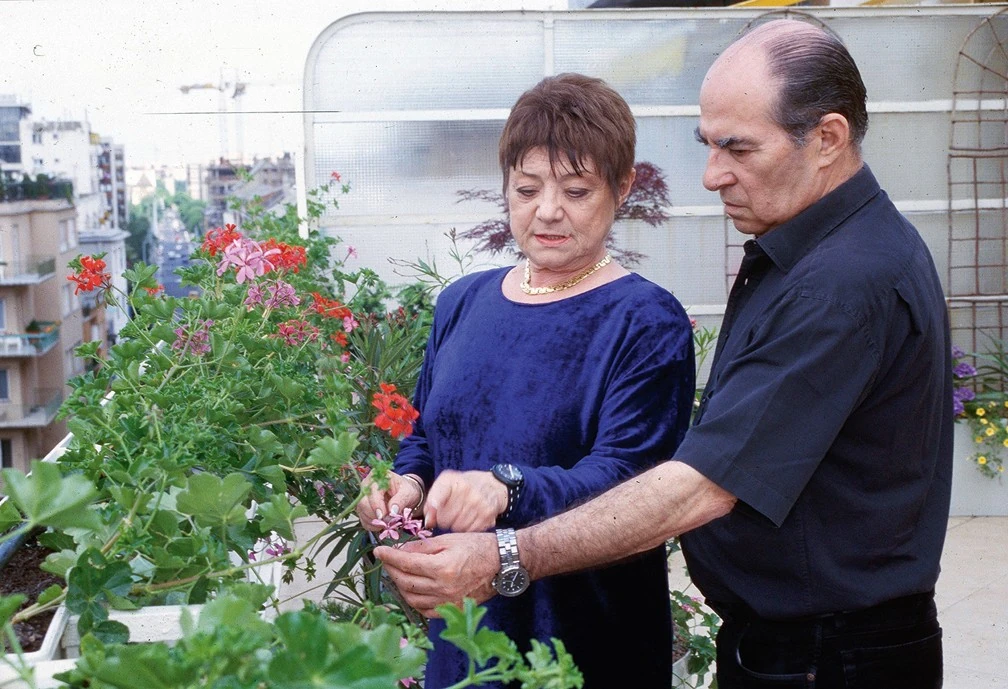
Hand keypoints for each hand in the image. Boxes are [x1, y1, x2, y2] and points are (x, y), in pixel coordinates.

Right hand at [356, 471, 422, 530]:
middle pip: (363, 503)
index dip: (376, 506)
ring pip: (362, 513)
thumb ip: (400, 500)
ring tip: (388, 523)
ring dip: (374, 522)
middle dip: (375, 516)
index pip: (372, 492)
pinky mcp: (363, 509)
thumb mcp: (408, 492)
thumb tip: (392, 512)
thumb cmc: (406, 490)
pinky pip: (363, 520)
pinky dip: (373, 526)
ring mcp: (363, 497)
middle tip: (388, 523)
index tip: (383, 517)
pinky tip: (383, 525)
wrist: (405, 494)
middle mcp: (366, 486)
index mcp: (377, 477)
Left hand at [374, 532, 497, 616]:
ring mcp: (447, 602)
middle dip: (392, 569)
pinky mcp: (453, 610)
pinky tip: (412, 589)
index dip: (389, 556)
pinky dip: (414, 600)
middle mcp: (442, 588)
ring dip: (400, 586)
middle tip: (387, 560)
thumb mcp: (449, 539)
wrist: (502, 564)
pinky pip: (425, 610)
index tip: (379, 551)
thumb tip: (400, 550)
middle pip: (406, 581)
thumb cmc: (478, 546)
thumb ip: (422, 547)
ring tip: (398, 574)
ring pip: (412, 598)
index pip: (406, 563)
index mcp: (441, 567)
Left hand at [424, 470, 507, 531]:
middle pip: (444, 520)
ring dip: (456, 524)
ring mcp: (479, 504)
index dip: (432, 510)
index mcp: (453, 481)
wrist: (493, 485)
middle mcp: (467, 491)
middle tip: (451, 512)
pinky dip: (468, 527)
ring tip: (461, 515)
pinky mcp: (488, 515)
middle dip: (444, 519)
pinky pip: (469, 530)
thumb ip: (432, 500)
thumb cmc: (465, 485)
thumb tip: (429, 522)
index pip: (434, 502)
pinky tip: (470, 518)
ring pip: (456, 527)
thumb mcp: (446, 483)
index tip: (434, 511)